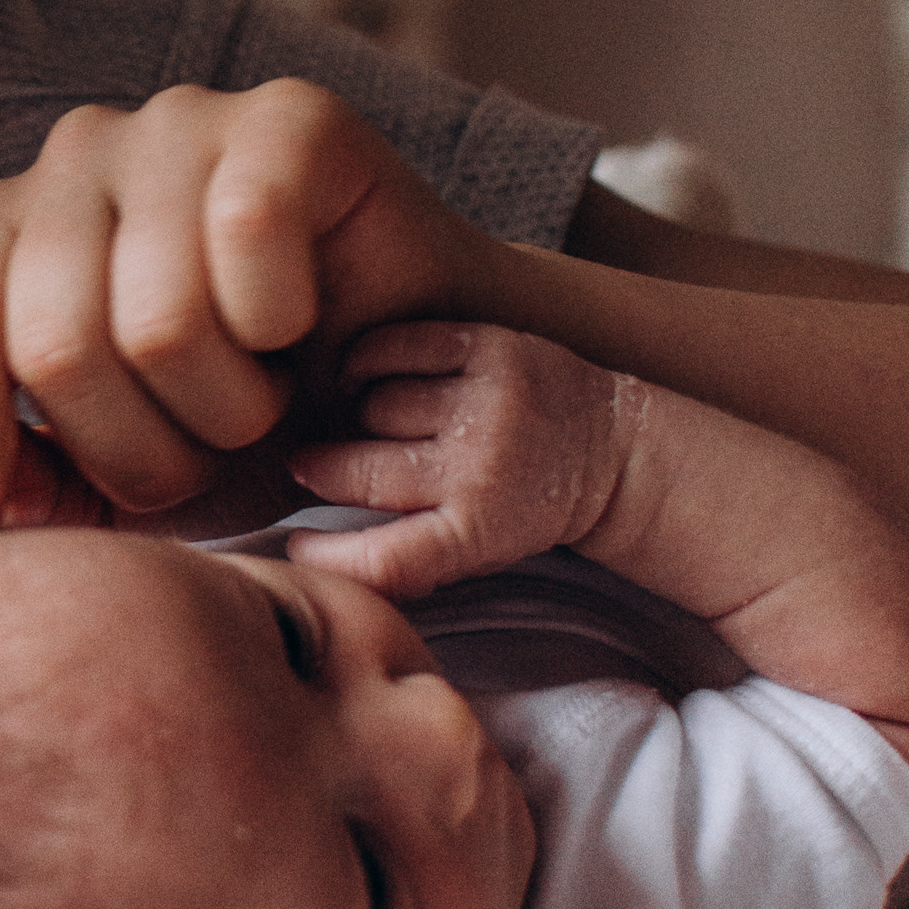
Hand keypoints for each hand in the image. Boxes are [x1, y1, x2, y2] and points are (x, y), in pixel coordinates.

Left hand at [0, 80, 486, 537]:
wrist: (425, 379)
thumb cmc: (261, 414)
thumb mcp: (138, 474)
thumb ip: (45, 489)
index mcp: (10, 235)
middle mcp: (73, 159)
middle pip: (59, 344)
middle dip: (143, 450)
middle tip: (208, 452)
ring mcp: (176, 123)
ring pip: (159, 317)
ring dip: (228, 405)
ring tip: (262, 393)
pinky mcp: (282, 114)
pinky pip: (249, 239)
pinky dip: (283, 322)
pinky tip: (304, 322)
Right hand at [283, 321, 627, 599]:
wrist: (613, 453)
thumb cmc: (524, 510)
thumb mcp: (478, 554)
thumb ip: (408, 561)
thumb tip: (318, 562)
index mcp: (477, 532)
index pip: (385, 558)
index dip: (326, 559)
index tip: (295, 548)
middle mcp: (480, 468)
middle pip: (360, 471)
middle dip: (322, 470)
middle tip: (311, 468)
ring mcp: (486, 403)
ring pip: (371, 404)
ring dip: (355, 416)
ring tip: (358, 423)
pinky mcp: (491, 347)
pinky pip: (394, 346)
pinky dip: (366, 361)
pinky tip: (364, 375)